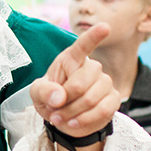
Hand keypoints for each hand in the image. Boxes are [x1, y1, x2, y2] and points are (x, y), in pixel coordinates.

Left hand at [29, 24, 119, 150]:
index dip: (94, 36)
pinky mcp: (113, 99)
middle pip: (81, 83)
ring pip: (91, 99)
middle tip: (55, 111)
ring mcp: (105, 82)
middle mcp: (92, 67)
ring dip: (72, 113)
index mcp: (71, 59)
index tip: (105, 27)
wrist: (64, 119)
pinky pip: (103, 110)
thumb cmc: (50, 98)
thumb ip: (43, 91)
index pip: (83, 45)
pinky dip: (85, 120)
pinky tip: (74, 123)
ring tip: (61, 118)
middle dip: (65, 102)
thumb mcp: (37, 94)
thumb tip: (59, 96)